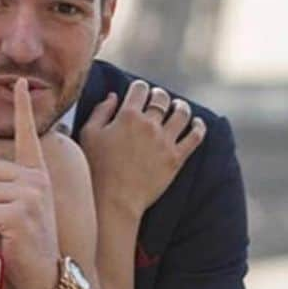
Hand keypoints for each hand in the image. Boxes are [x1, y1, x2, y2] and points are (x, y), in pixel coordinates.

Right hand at [79, 80, 205, 216]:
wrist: (114, 200)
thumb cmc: (96, 169)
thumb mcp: (88, 135)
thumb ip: (100, 111)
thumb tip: (113, 96)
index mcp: (127, 116)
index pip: (140, 89)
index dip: (139, 88)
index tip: (139, 92)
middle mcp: (149, 124)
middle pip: (161, 98)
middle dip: (159, 95)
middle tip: (157, 99)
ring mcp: (165, 141)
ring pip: (181, 113)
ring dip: (180, 106)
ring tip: (179, 107)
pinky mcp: (176, 158)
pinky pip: (195, 137)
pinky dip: (199, 127)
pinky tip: (197, 124)